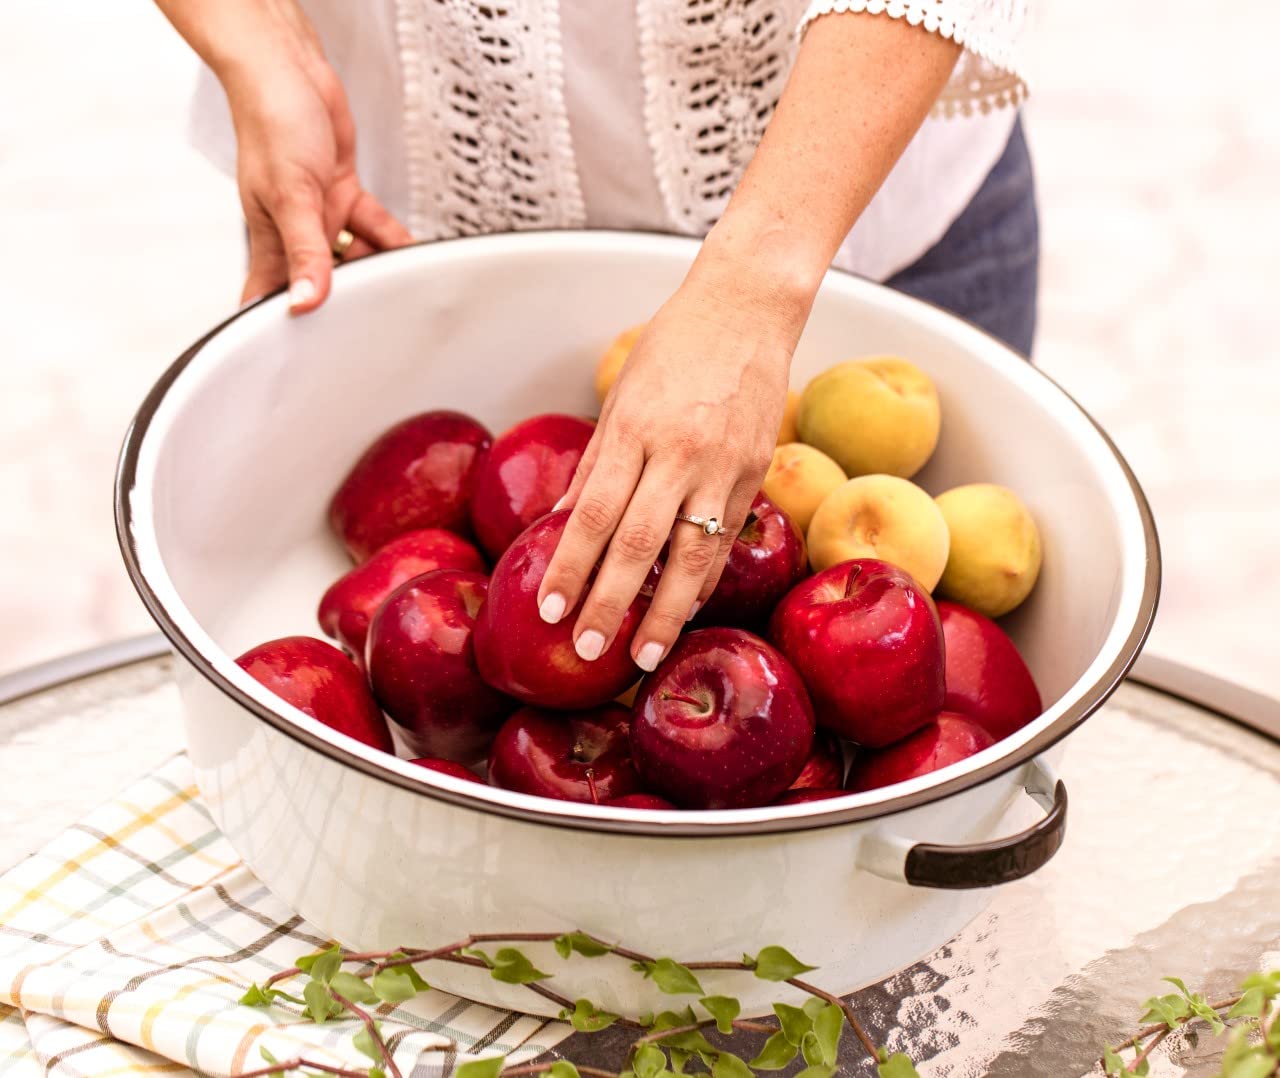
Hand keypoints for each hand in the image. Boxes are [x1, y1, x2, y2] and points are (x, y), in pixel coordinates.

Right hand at [221, 13, 411, 310]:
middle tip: (372, 335)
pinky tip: (415, 256)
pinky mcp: (345, 194)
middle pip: (321, 285)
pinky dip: (395, 241)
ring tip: (404, 295)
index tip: (294, 365)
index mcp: (271, 240)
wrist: (290, 72)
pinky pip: (375, 228)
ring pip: (355, 260)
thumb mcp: (290, 193)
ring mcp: (322, 214)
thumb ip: (304, 251)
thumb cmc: (270, 121)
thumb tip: (305, 301)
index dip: (277, 329)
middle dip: (343, 307)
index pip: (267, 297)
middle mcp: (296, 232)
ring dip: (379, 273)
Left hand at [536, 256, 802, 673]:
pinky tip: (684, 609)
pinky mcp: (754, 473)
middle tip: (588, 648)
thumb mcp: (620, 397)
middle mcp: (679, 452)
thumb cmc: (674, 348)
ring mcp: (722, 466)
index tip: (550, 609)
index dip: (570, 566)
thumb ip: (595, 464)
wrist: (748, 310)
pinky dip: (703, 580)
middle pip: (638, 544)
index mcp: (635, 429)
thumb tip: (563, 523)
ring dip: (665, 611)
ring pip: (692, 554)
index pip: (594, 514)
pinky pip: (725, 540)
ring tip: (645, 655)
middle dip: (609, 602)